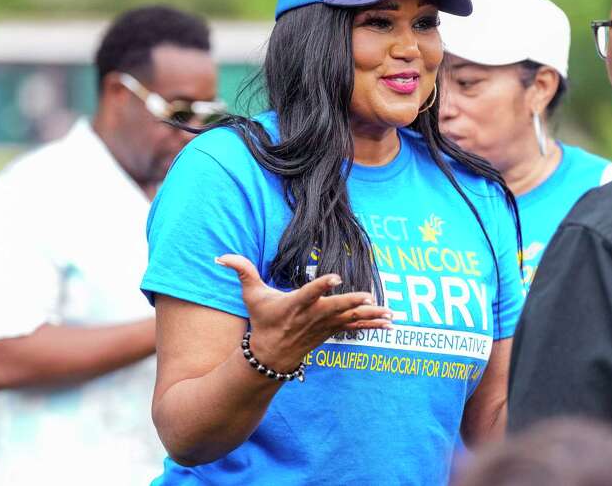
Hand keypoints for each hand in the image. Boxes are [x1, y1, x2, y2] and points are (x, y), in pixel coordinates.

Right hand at [215, 254, 392, 371]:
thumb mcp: (251, 296)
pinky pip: (355, 327)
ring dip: (371, 316)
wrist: (271, 355)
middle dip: (351, 302)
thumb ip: (242, 271)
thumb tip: (221, 256)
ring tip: (391, 313)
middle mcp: (312, 316)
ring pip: (350, 318)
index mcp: (294, 304)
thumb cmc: (263, 321)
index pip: (309, 293)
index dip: (322, 286)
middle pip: (334, 307)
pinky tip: (390, 323)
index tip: (335, 277)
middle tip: (369, 296)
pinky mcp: (332, 331)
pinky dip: (373, 325)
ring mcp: (325, 325)